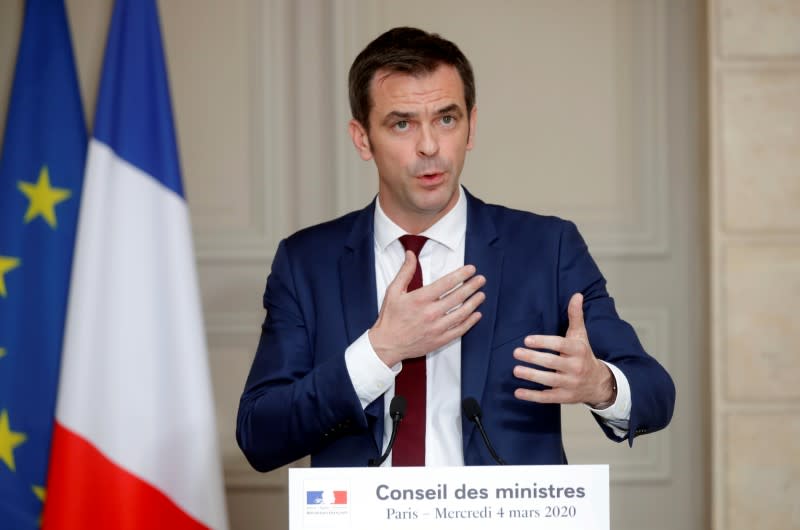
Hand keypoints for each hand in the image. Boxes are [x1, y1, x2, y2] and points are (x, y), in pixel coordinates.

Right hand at [369, 250, 485, 366]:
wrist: (387, 345)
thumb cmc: (390, 317)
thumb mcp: (393, 291)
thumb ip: (405, 272)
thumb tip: (411, 254)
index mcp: (420, 299)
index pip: (446, 283)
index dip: (461, 275)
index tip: (471, 269)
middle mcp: (430, 313)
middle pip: (457, 297)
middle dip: (472, 286)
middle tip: (481, 279)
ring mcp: (436, 328)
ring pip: (461, 313)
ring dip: (474, 303)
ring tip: (481, 295)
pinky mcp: (439, 340)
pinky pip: (459, 330)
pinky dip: (470, 322)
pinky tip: (476, 315)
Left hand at [512, 293, 616, 407]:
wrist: (599, 383)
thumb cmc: (584, 355)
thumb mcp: (580, 335)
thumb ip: (576, 316)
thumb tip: (577, 295)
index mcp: (578, 350)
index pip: (560, 345)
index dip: (544, 342)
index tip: (527, 340)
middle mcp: (576, 367)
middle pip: (553, 362)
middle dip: (534, 358)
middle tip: (516, 352)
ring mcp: (570, 384)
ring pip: (549, 380)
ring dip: (531, 376)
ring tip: (516, 370)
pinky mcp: (564, 397)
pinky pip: (547, 398)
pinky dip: (532, 396)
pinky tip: (518, 392)